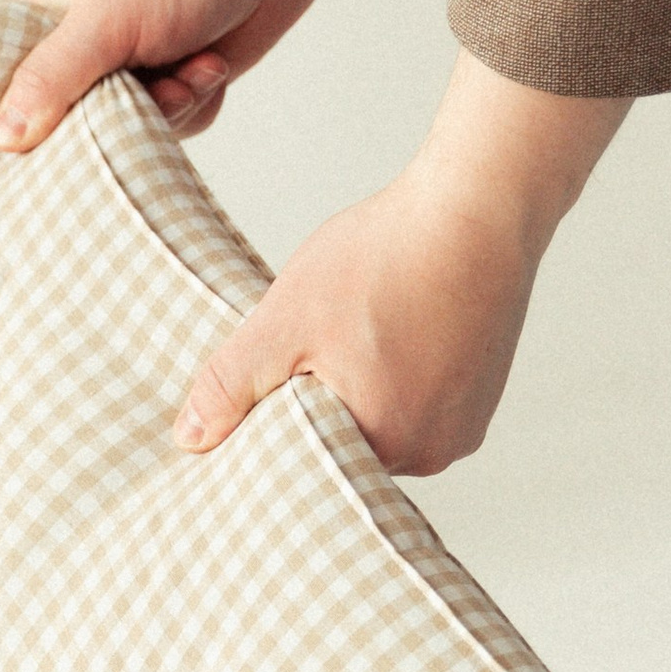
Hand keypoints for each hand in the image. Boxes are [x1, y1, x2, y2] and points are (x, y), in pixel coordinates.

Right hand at [0, 0, 426, 156]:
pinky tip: (212, 63)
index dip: (28, 129)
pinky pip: (173, 124)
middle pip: (73, 127)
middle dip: (124, 116)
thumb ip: (50, 81)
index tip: (63, 136)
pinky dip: (199, 101)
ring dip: (173, 108)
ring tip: (196, 63)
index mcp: (39, 20)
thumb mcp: (104, 23)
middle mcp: (77, 46)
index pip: (6, 97)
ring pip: (130, 130)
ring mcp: (127, 63)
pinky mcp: (173, 75)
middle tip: (158, 84)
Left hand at [173, 55, 631, 473]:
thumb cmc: (388, 258)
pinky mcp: (479, 397)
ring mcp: (461, 427)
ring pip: (380, 425)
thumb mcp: (286, 318)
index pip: (301, 464)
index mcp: (384, 445)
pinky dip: (394, 377)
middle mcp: (432, 453)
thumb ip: (232, 383)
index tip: (259, 389)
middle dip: (314, 407)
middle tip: (306, 346)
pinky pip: (417, 405)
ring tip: (352, 332)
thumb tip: (190, 439)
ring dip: (354, 392)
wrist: (480, 207)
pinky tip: (386, 331)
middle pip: (344, 448)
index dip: (271, 429)